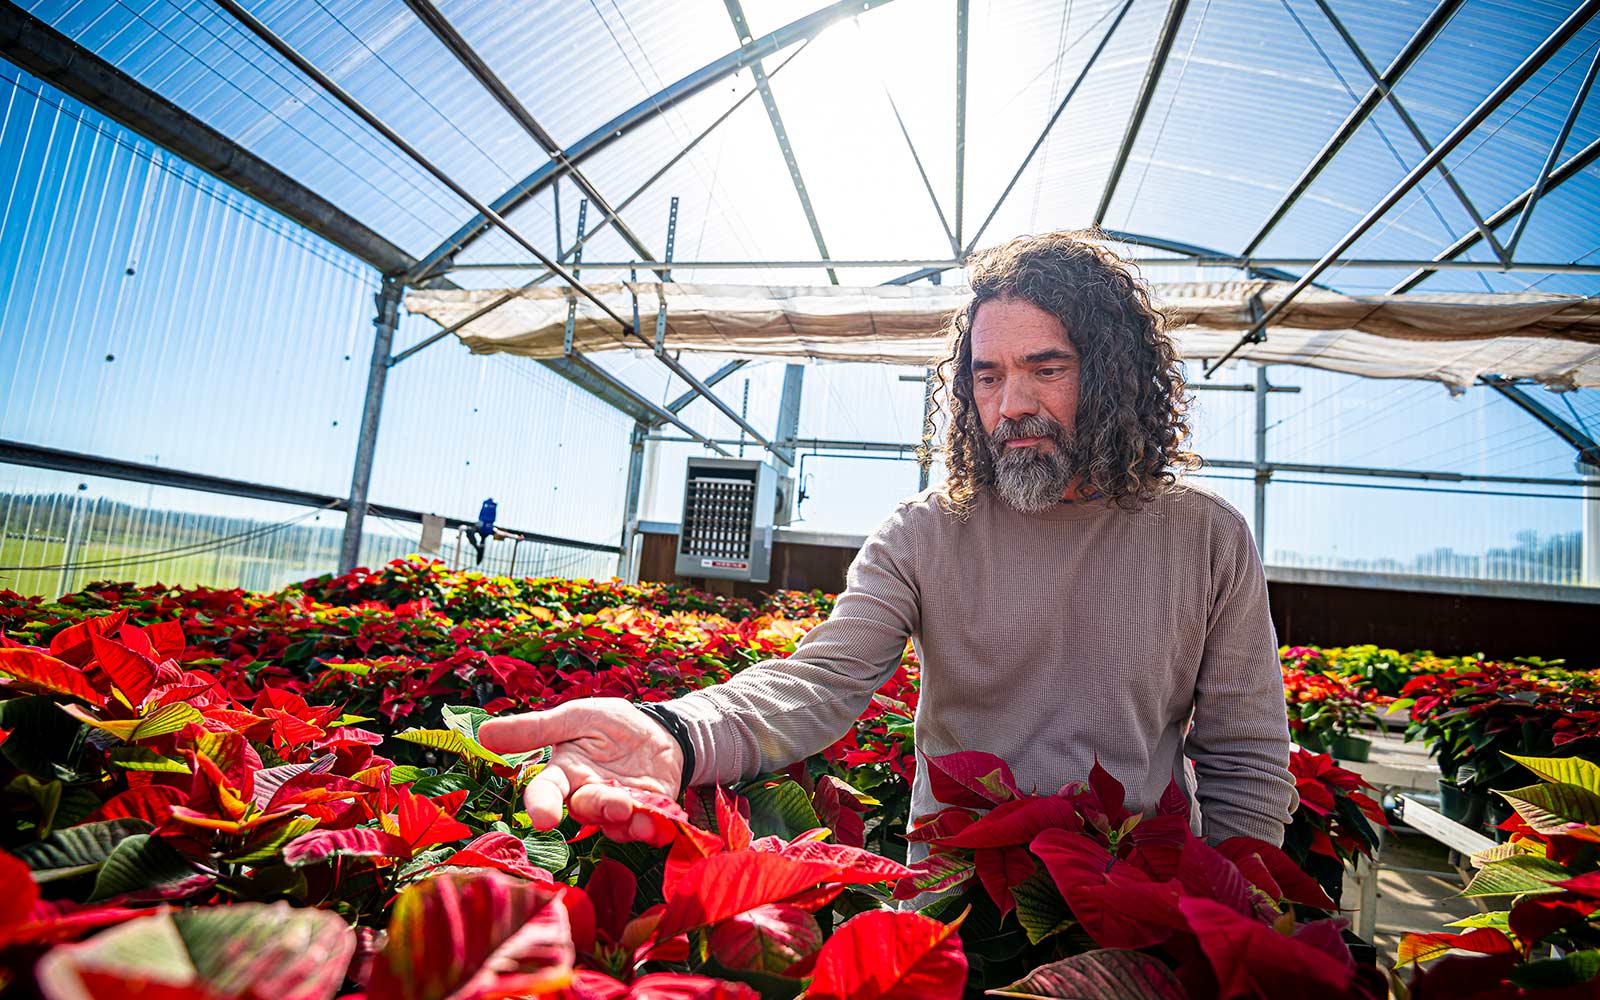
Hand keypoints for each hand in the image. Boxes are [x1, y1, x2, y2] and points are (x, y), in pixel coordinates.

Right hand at [478, 697, 684, 844]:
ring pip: (612, 824)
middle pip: (584, 810)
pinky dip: (650, 827)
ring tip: (636, 810)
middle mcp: (586, 795)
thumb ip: (534, 729)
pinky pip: (643, 828)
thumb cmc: (610, 724)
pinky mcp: (646, 814)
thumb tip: (483, 734)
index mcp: (565, 772)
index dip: (542, 806)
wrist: (658, 731)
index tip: (544, 819)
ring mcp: (616, 808)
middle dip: (598, 808)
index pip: (546, 792)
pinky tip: (656, 821)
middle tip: (617, 803)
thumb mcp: (574, 717)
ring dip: (625, 821)